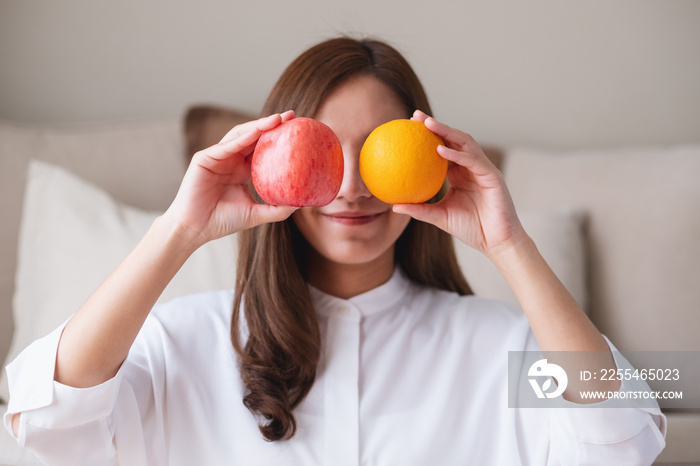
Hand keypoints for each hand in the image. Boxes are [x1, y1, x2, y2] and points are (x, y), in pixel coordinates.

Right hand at [163, 111, 297, 247]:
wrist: (195, 230)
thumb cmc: (222, 222)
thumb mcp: (256, 214)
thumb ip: (277, 209)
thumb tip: (302, 203)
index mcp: (242, 170)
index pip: (263, 149)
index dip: (279, 138)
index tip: (299, 131)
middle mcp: (230, 160)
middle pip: (254, 136)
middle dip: (272, 124)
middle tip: (292, 115)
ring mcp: (217, 157)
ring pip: (240, 135)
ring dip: (258, 125)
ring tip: (277, 119)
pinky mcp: (204, 158)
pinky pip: (226, 146)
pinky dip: (242, 138)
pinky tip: (257, 131)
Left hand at [393, 110, 525, 257]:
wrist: (495, 242)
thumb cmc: (471, 229)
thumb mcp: (439, 217)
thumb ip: (420, 209)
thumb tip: (393, 205)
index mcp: (459, 173)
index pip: (443, 148)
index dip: (428, 136)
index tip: (408, 127)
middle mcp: (471, 167)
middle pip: (453, 139)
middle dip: (436, 125)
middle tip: (415, 117)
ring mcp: (483, 169)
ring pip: (465, 143)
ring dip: (447, 131)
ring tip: (428, 124)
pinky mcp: (493, 176)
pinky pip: (474, 161)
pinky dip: (458, 154)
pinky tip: (440, 149)